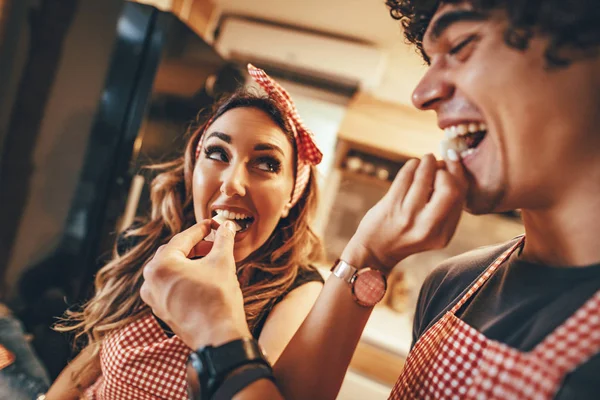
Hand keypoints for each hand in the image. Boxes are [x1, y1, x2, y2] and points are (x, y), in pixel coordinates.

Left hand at [140, 220, 250, 349]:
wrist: (218, 337)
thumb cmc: (217, 299)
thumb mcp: (223, 262)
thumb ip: (223, 240)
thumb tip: (227, 227)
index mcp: (160, 265)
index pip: (182, 239)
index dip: (200, 230)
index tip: (213, 225)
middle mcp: (150, 281)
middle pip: (174, 253)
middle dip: (195, 246)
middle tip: (213, 243)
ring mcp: (154, 298)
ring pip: (172, 271)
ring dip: (190, 262)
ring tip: (210, 260)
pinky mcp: (162, 311)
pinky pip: (171, 286)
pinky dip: (185, 278)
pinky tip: (202, 278)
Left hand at [341, 153, 467, 272]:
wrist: (374, 251)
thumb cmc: (405, 234)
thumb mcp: (431, 230)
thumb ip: (444, 207)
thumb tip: (451, 167)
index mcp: (443, 235)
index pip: (460, 198)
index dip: (459, 175)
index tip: (454, 163)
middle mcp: (428, 227)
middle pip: (450, 189)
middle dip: (447, 170)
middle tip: (440, 164)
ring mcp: (408, 216)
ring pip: (425, 178)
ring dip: (428, 162)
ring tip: (427, 160)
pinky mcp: (390, 206)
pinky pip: (405, 177)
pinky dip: (412, 165)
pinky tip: (413, 166)